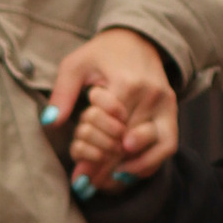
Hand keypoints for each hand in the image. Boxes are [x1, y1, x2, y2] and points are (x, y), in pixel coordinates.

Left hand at [50, 28, 180, 198]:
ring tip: (108, 181)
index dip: (95, 154)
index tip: (79, 175)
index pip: (111, 129)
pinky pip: (168, 144)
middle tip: (88, 184)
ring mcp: (165, 104)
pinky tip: (128, 173)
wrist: (138, 38)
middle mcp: (151, 95)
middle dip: (107, 166)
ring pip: (151, 148)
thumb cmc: (103, 52)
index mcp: (128, 83)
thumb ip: (62, 93)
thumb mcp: (76, 65)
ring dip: (130, 169)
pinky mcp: (172, 110)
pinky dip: (150, 162)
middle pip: (129, 143)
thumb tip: (51, 122)